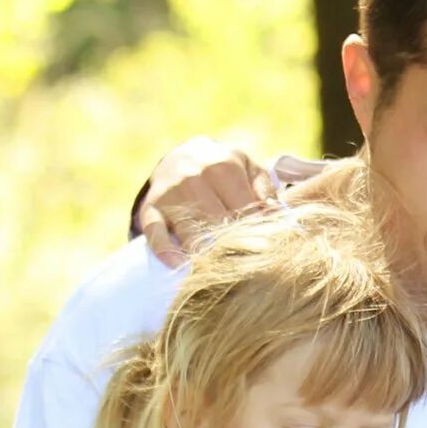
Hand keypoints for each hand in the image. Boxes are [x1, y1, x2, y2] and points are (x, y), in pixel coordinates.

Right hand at [135, 137, 272, 264]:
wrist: (179, 156)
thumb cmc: (224, 169)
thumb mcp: (249, 168)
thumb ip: (265, 189)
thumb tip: (277, 214)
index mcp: (223, 166)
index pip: (246, 210)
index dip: (258, 233)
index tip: (267, 252)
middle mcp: (194, 177)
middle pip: (219, 225)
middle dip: (234, 248)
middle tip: (247, 269)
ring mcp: (170, 194)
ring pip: (191, 232)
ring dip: (205, 255)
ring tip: (220, 272)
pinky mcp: (149, 208)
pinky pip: (155, 233)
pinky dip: (165, 250)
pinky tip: (178, 265)